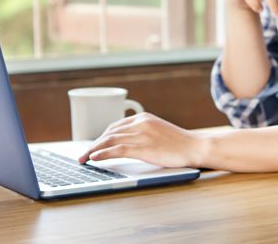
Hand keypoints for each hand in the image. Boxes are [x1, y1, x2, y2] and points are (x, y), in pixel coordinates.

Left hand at [78, 113, 205, 167]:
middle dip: (94, 144)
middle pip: (109, 133)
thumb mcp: (158, 131)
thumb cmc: (178, 143)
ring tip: (84, 159)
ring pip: (110, 141)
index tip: (94, 146)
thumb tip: (124, 142)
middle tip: (83, 155)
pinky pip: (118, 149)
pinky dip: (103, 154)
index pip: (115, 127)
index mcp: (142, 118)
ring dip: (94, 150)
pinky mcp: (143, 147)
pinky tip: (95, 158)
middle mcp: (139, 123)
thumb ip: (142, 133)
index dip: (102, 138)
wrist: (194, 146)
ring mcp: (141, 134)